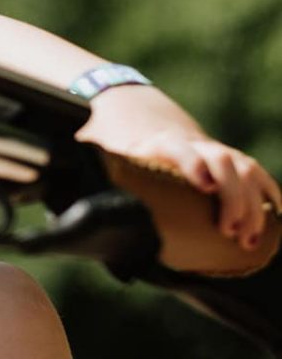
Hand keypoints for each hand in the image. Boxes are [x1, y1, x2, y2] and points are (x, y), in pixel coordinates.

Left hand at [124, 129, 281, 251]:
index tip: (205, 187)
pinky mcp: (238, 164)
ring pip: (246, 169)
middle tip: (227, 231)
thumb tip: (114, 223)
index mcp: (162, 144)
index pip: (179, 148)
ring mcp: (220, 152)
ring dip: (252, 206)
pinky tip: (271, 220)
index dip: (194, 164)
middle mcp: (196, 145)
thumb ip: (121, 187)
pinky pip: (260, 177)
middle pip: (222, 160)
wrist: (159, 140)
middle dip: (231, 197)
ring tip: (247, 240)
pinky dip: (270, 198)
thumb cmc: (139, 167)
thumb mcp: (124, 173)